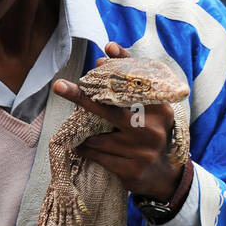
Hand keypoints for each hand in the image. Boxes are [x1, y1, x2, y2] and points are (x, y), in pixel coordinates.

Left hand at [51, 43, 184, 201]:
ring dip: (83, 131)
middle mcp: (151, 129)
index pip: (133, 87)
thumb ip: (130, 80)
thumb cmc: (152, 132)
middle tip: (59, 86)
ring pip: (98, 137)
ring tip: (78, 130)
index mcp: (160, 109)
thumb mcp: (151, 108)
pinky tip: (79, 145)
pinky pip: (97, 155)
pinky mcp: (130, 170)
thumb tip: (107, 48)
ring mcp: (141, 151)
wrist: (166, 176)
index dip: (115, 71)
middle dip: (82, 98)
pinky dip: (84, 148)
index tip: (97, 59)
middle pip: (109, 111)